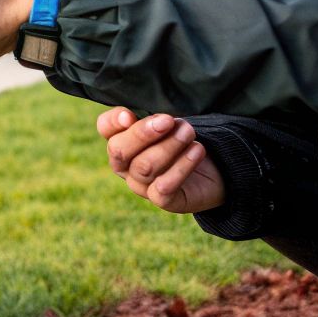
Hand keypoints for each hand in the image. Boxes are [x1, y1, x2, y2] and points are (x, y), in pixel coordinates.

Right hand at [96, 107, 225, 213]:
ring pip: (144, 166)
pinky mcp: (163, 201)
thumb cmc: (183, 143)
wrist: (211, 173)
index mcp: (122, 140)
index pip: (105, 128)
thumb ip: (155, 120)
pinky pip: (164, 187)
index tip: (130, 115)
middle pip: (119, 150)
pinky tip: (197, 150)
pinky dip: (182, 166)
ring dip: (169, 146)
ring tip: (188, 132)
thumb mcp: (168, 125)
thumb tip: (151, 118)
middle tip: (167, 121)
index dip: (113, 122)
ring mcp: (141, 185)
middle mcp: (125, 165)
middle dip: (142, 134)